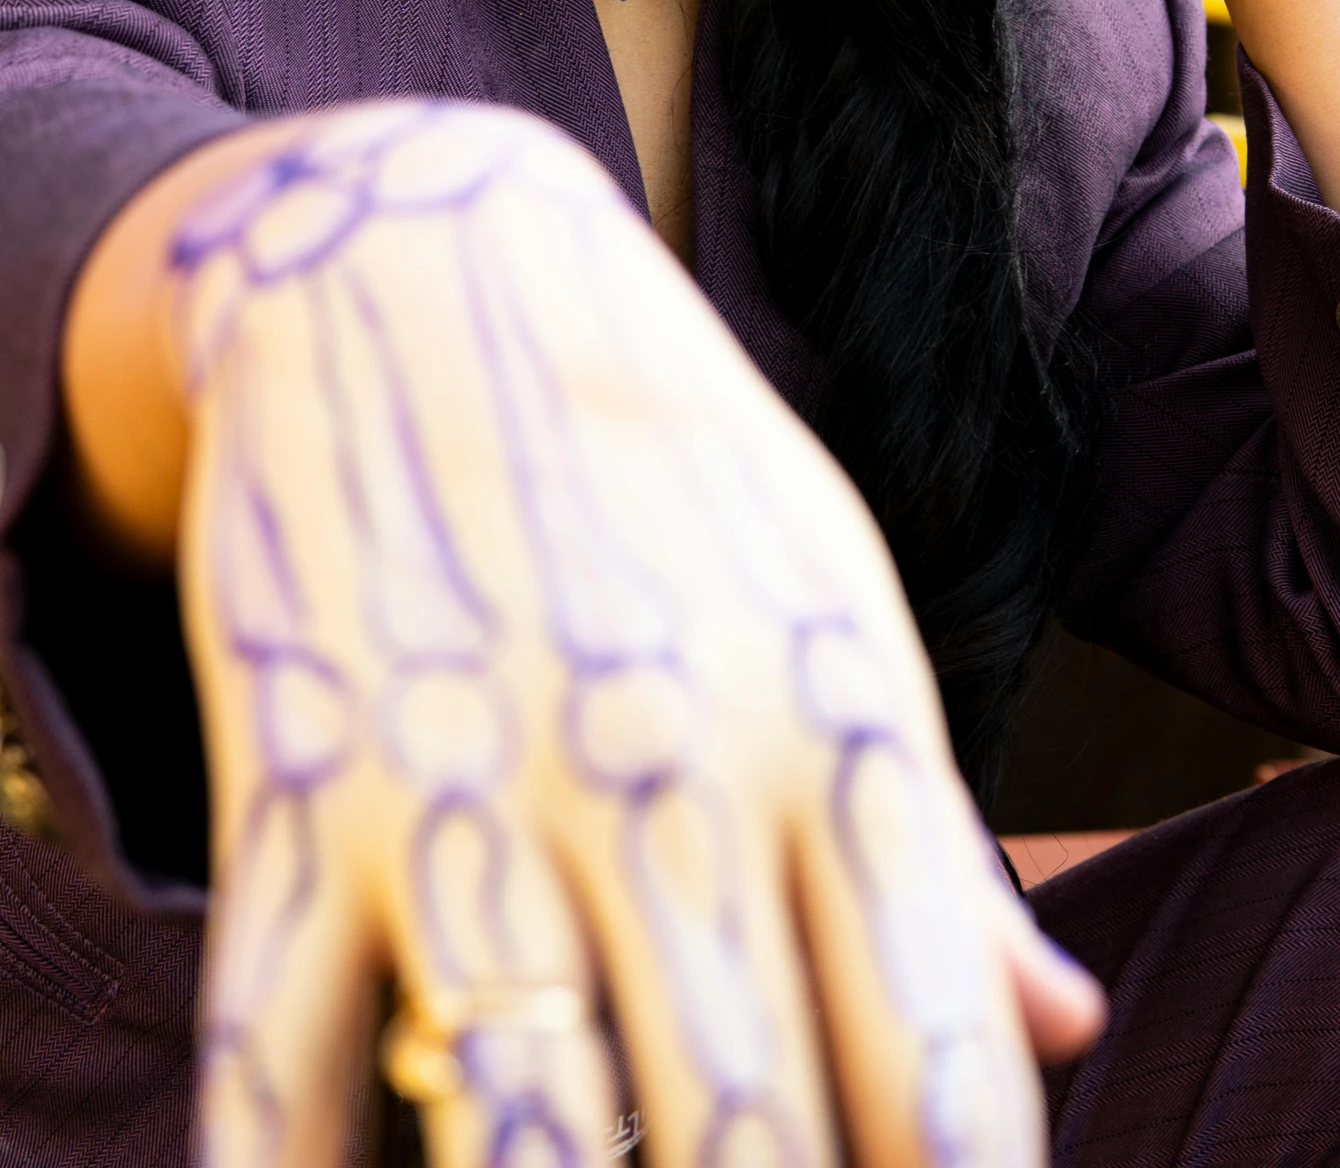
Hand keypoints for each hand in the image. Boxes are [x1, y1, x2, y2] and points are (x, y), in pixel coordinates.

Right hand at [68, 98, 1102, 1167]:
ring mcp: (467, 777)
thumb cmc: (661, 467)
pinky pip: (275, 1055)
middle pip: (745, 1138)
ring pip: (516, 1131)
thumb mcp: (827, 608)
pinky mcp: (294, 777)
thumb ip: (933, 839)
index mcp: (829, 733)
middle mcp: (660, 772)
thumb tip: (1064, 1034)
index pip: (938, 1075)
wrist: (417, 259)